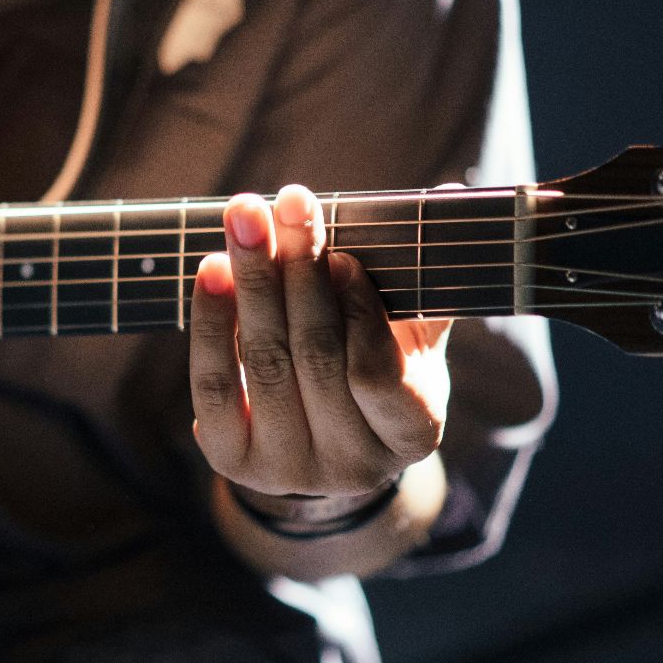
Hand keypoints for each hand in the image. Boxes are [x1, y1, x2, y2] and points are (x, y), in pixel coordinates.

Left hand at [189, 184, 450, 514]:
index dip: (358, 315)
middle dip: (299, 271)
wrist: (319, 441)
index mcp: (412, 433)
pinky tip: (212, 269)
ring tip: (245, 217)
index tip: (343, 256)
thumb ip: (423, 279)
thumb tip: (450, 194)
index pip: (379, 375)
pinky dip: (211, 322)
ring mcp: (288, 468)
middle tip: (290, 202)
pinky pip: (215, 385)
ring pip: (265, 364)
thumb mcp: (410, 337)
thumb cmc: (375, 370)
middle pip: (316, 357)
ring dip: (252, 281)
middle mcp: (351, 464)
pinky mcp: (233, 460)